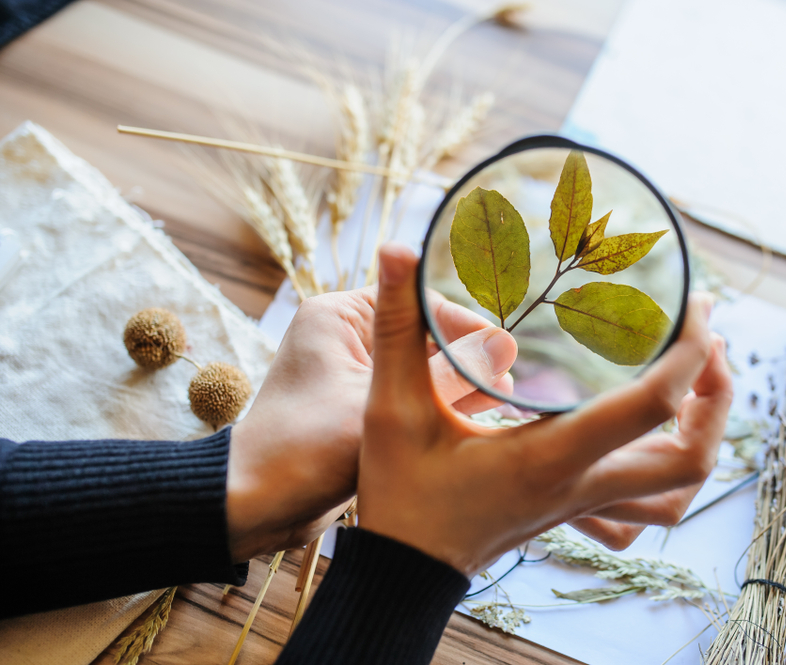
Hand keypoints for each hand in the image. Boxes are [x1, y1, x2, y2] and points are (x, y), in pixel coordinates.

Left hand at [226, 285, 517, 560]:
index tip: (504, 351)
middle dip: (465, 358)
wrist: (257, 507)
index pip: (417, 301)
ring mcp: (352, 373)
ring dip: (454, 386)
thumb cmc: (306, 450)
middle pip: (423, 334)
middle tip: (507, 383)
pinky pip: (409, 395)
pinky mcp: (358, 406)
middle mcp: (345, 336)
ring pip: (419, 368)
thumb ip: (446, 377)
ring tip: (499, 405)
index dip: (465, 325)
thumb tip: (504, 345)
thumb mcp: (385, 409)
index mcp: (339, 315)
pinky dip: (436, 407)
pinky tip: (473, 422)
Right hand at [358, 243, 732, 576]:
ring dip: (705, 436)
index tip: (694, 305)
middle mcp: (580, 486)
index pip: (652, 407)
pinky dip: (671, 469)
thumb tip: (393, 248)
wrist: (403, 569)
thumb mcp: (391, 407)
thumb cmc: (399, 493)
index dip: (688, 352)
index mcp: (549, 456)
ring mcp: (583, 505)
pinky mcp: (576, 510)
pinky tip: (654, 432)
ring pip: (679, 491)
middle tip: (709, 342)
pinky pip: (650, 504)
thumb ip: (397, 326)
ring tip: (700, 382)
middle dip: (718, 398)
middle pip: (690, 460)